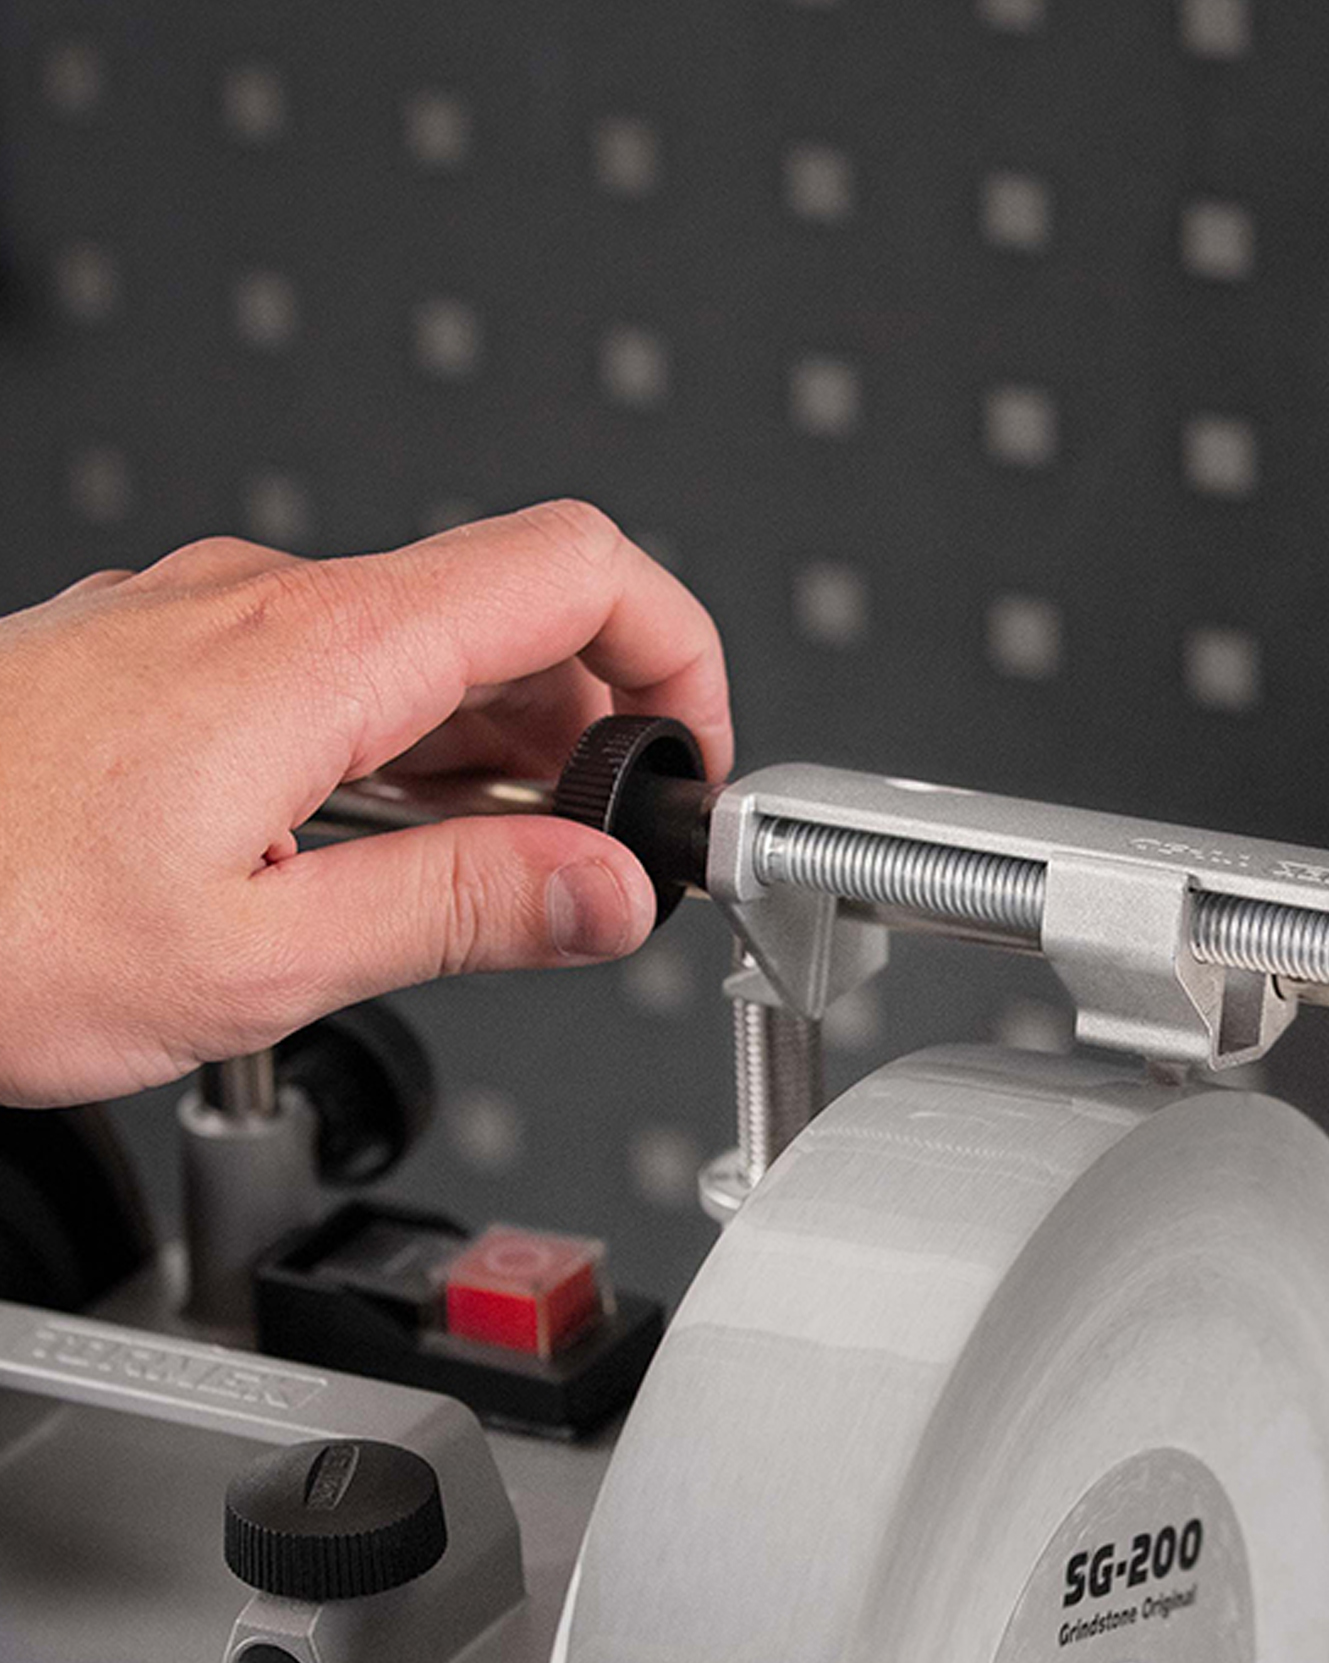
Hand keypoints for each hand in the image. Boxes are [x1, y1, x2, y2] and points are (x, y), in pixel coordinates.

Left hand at [0, 501, 730, 1106]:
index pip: (577, 571)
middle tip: (600, 859)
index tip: (694, 761)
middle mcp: (268, 605)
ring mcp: (210, 622)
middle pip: (514, 609)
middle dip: (596, 730)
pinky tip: (383, 846)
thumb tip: (606, 890)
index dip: (678, 653)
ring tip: (491, 877)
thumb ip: (462, 907)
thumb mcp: (257, 957)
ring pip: (425, 648)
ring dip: (499, 752)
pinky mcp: (168, 661)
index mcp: (318, 654)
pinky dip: (407, 751)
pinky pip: (338, 672)